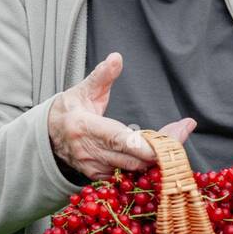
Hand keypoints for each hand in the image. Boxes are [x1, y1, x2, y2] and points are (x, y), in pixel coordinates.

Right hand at [48, 50, 196, 180]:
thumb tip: (117, 57)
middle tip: (183, 128)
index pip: (117, 139)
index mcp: (85, 127)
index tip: (165, 141)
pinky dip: (146, 164)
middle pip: (133, 157)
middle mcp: (89, 151)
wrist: (49, 136)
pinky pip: (128, 174)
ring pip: (134, 168)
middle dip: (161, 147)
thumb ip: (102, 76)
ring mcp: (93, 167)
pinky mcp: (99, 176)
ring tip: (177, 135)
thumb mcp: (83, 89)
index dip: (142, 144)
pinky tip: (160, 150)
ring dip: (157, 156)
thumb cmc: (70, 109)